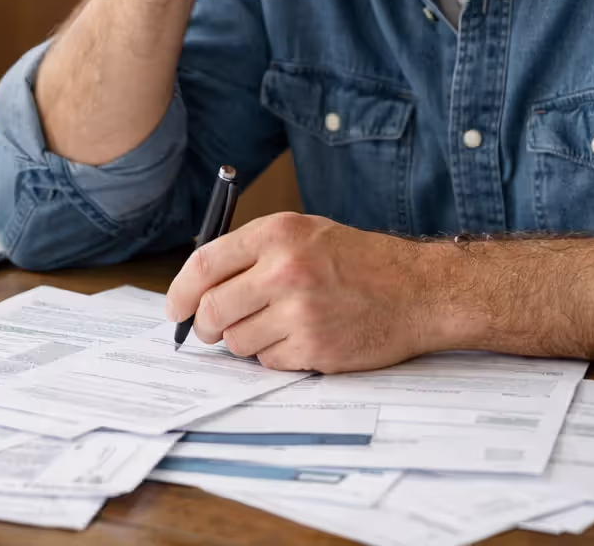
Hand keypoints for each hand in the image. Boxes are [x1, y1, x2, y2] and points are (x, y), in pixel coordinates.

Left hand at [165, 213, 454, 371]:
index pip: (203, 264)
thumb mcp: (305, 232)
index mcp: (277, 234)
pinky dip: (276, 356)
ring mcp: (300, 312)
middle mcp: (284, 270)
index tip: (175, 308)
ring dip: (246, 340)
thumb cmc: (360, 261)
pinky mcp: (314, 348)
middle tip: (213, 329)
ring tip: (276, 325)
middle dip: (206, 325)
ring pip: (237, 341)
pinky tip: (300, 338)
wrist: (418, 291)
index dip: (180, 292)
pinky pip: (268, 361)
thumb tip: (199, 283)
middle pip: (212, 311)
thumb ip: (253, 250)